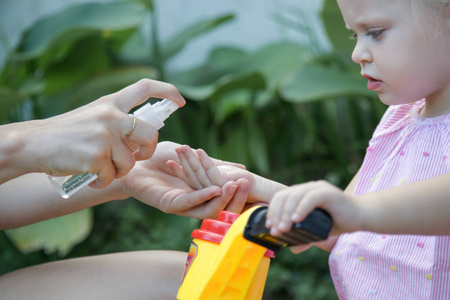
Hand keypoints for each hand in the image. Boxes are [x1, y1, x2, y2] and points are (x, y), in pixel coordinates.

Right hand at [7, 79, 184, 187]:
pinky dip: (104, 180)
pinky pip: (112, 175)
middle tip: (138, 157)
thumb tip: (143, 134)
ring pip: (130, 161)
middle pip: (150, 134)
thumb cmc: (65, 133)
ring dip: (119, 170)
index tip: (180, 100)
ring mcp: (104, 135)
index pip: (145, 87)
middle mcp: (110, 116)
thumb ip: (116, 121)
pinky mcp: (96, 156)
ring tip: (101, 169)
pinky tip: (91, 176)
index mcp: (110, 103)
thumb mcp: (93, 116)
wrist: (33, 143)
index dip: (167, 91)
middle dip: (149, 150)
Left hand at [117, 142, 250, 218]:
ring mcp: (182, 206)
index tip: (249, 179)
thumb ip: (215, 165)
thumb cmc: (160, 158)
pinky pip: (190, 203)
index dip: (238, 191)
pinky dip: (203, 196)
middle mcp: (193, 203)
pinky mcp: (169, 204)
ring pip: (208, 209)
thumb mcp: (193, 159)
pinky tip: (215, 189)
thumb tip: (241, 169)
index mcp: (201, 193)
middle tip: (246, 184)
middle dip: (235, 197)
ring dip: (222, 199)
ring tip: (233, 187)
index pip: (225, 198)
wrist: (133, 160)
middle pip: (221, 207)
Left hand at [266, 180, 363, 251]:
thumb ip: (306, 238)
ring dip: (286, 214)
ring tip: (284, 229)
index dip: (272, 211)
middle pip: (284, 196)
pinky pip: (311, 198)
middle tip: (276, 230)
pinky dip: (301, 209)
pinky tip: (296, 220)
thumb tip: (293, 249)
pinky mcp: (328, 193)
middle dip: (277, 214)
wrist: (362, 216)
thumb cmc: (339, 221)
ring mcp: (318, 188)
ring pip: (294, 196)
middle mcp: (308, 188)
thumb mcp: (318, 231)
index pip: (280, 198)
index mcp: (302, 193)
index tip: (269, 226)